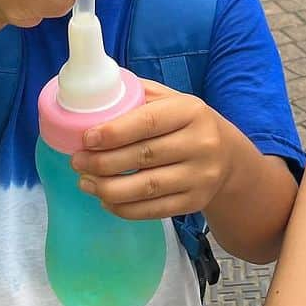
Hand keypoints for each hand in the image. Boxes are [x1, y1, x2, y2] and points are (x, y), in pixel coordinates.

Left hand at [71, 80, 231, 219]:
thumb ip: (138, 95)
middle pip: (144, 156)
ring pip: (146, 187)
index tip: (86, 139)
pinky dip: (124, 208)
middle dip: (103, 162)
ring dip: (108, 188)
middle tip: (77, 161)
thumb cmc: (188, 124)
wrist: (228, 158)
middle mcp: (201, 143)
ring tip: (85, 182)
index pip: (149, 121)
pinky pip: (154, 210)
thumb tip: (94, 96)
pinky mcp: (195, 202)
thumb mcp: (172, 100)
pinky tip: (106, 199)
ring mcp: (200, 176)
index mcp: (191, 111)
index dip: (114, 132)